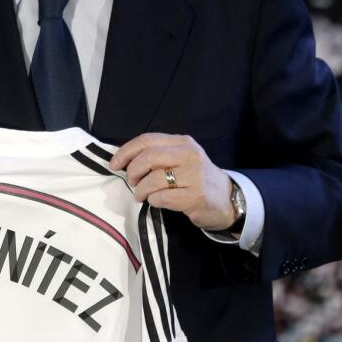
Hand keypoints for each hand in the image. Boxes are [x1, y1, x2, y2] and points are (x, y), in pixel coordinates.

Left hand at [109, 133, 236, 230]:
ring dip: (140, 190)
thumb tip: (124, 160)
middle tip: (131, 181)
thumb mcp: (181, 158)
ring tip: (141, 195)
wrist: (228, 200)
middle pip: (148, 157)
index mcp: (182, 142)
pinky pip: (162, 197)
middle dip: (132, 171)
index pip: (147, 140)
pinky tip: (156, 201)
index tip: (114, 164)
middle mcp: (189, 155)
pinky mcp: (195, 197)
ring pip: (153, 179)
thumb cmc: (196, 178)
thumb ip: (157, 155)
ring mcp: (194, 176)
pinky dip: (153, 200)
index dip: (125, 152)